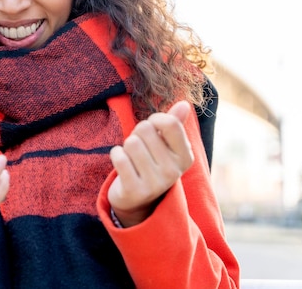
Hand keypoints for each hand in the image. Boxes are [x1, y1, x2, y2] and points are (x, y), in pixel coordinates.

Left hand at [107, 100, 193, 226]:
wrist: (137, 199)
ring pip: (131, 142)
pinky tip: (122, 165)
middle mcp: (173, 172)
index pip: (169, 123)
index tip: (151, 128)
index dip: (154, 119)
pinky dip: (116, 155)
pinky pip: (118, 156)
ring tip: (132, 158)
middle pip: (145, 129)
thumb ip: (174, 123)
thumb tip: (184, 103)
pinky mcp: (134, 191)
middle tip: (139, 148)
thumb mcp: (166, 144)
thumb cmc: (151, 163)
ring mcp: (154, 183)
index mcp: (185, 157)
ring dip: (126, 146)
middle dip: (137, 134)